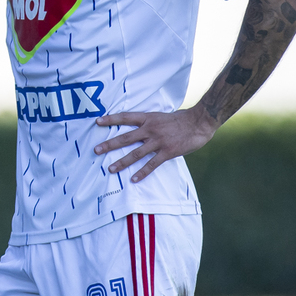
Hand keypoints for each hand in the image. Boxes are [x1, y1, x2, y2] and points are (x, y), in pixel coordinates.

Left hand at [94, 109, 218, 182]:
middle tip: (96, 150)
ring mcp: (158, 141)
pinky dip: (142, 172)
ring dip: (122, 162)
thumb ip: (148, 122)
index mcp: (148, 118)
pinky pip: (152, 164)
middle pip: (125, 138)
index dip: (111, 119)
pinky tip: (133, 179)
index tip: (97, 122)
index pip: (125, 117)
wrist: (199, 121)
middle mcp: (150, 129)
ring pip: (136, 153)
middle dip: (109, 144)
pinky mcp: (167, 152)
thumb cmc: (181, 119)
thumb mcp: (160, 116)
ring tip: (110, 169)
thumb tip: (137, 127)